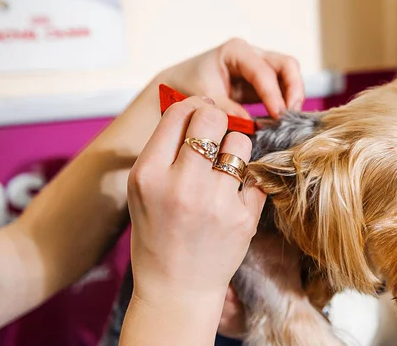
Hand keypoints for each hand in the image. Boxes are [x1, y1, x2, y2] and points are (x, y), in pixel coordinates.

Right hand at [126, 97, 265, 305]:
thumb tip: (194, 105)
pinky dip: (245, 179)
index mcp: (148, 174)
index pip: (179, 112)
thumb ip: (163, 148)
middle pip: (212, 116)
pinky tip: (232, 194)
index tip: (200, 114)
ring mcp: (216, 201)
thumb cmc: (156, 235)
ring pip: (240, 141)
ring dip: (234, 147)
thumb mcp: (143, 190)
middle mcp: (181, 184)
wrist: (176, 290)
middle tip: (215, 133)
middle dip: (216, 119)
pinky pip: (253, 173)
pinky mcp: (244, 217)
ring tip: (224, 168)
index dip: (193, 107)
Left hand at [152, 38, 304, 118]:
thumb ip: (227, 110)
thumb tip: (252, 124)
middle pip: (286, 65)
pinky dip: (286, 102)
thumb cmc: (188, 85)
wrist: (178, 85)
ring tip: (289, 120)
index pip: (263, 72)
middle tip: (291, 116)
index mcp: (235, 51)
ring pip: (289, 74)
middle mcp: (252, 54)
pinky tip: (282, 121)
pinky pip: (282, 88)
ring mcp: (259, 66)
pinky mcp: (261, 82)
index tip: (278, 116)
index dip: (273, 95)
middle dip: (294, 89)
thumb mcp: (203, 98)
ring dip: (293, 96)